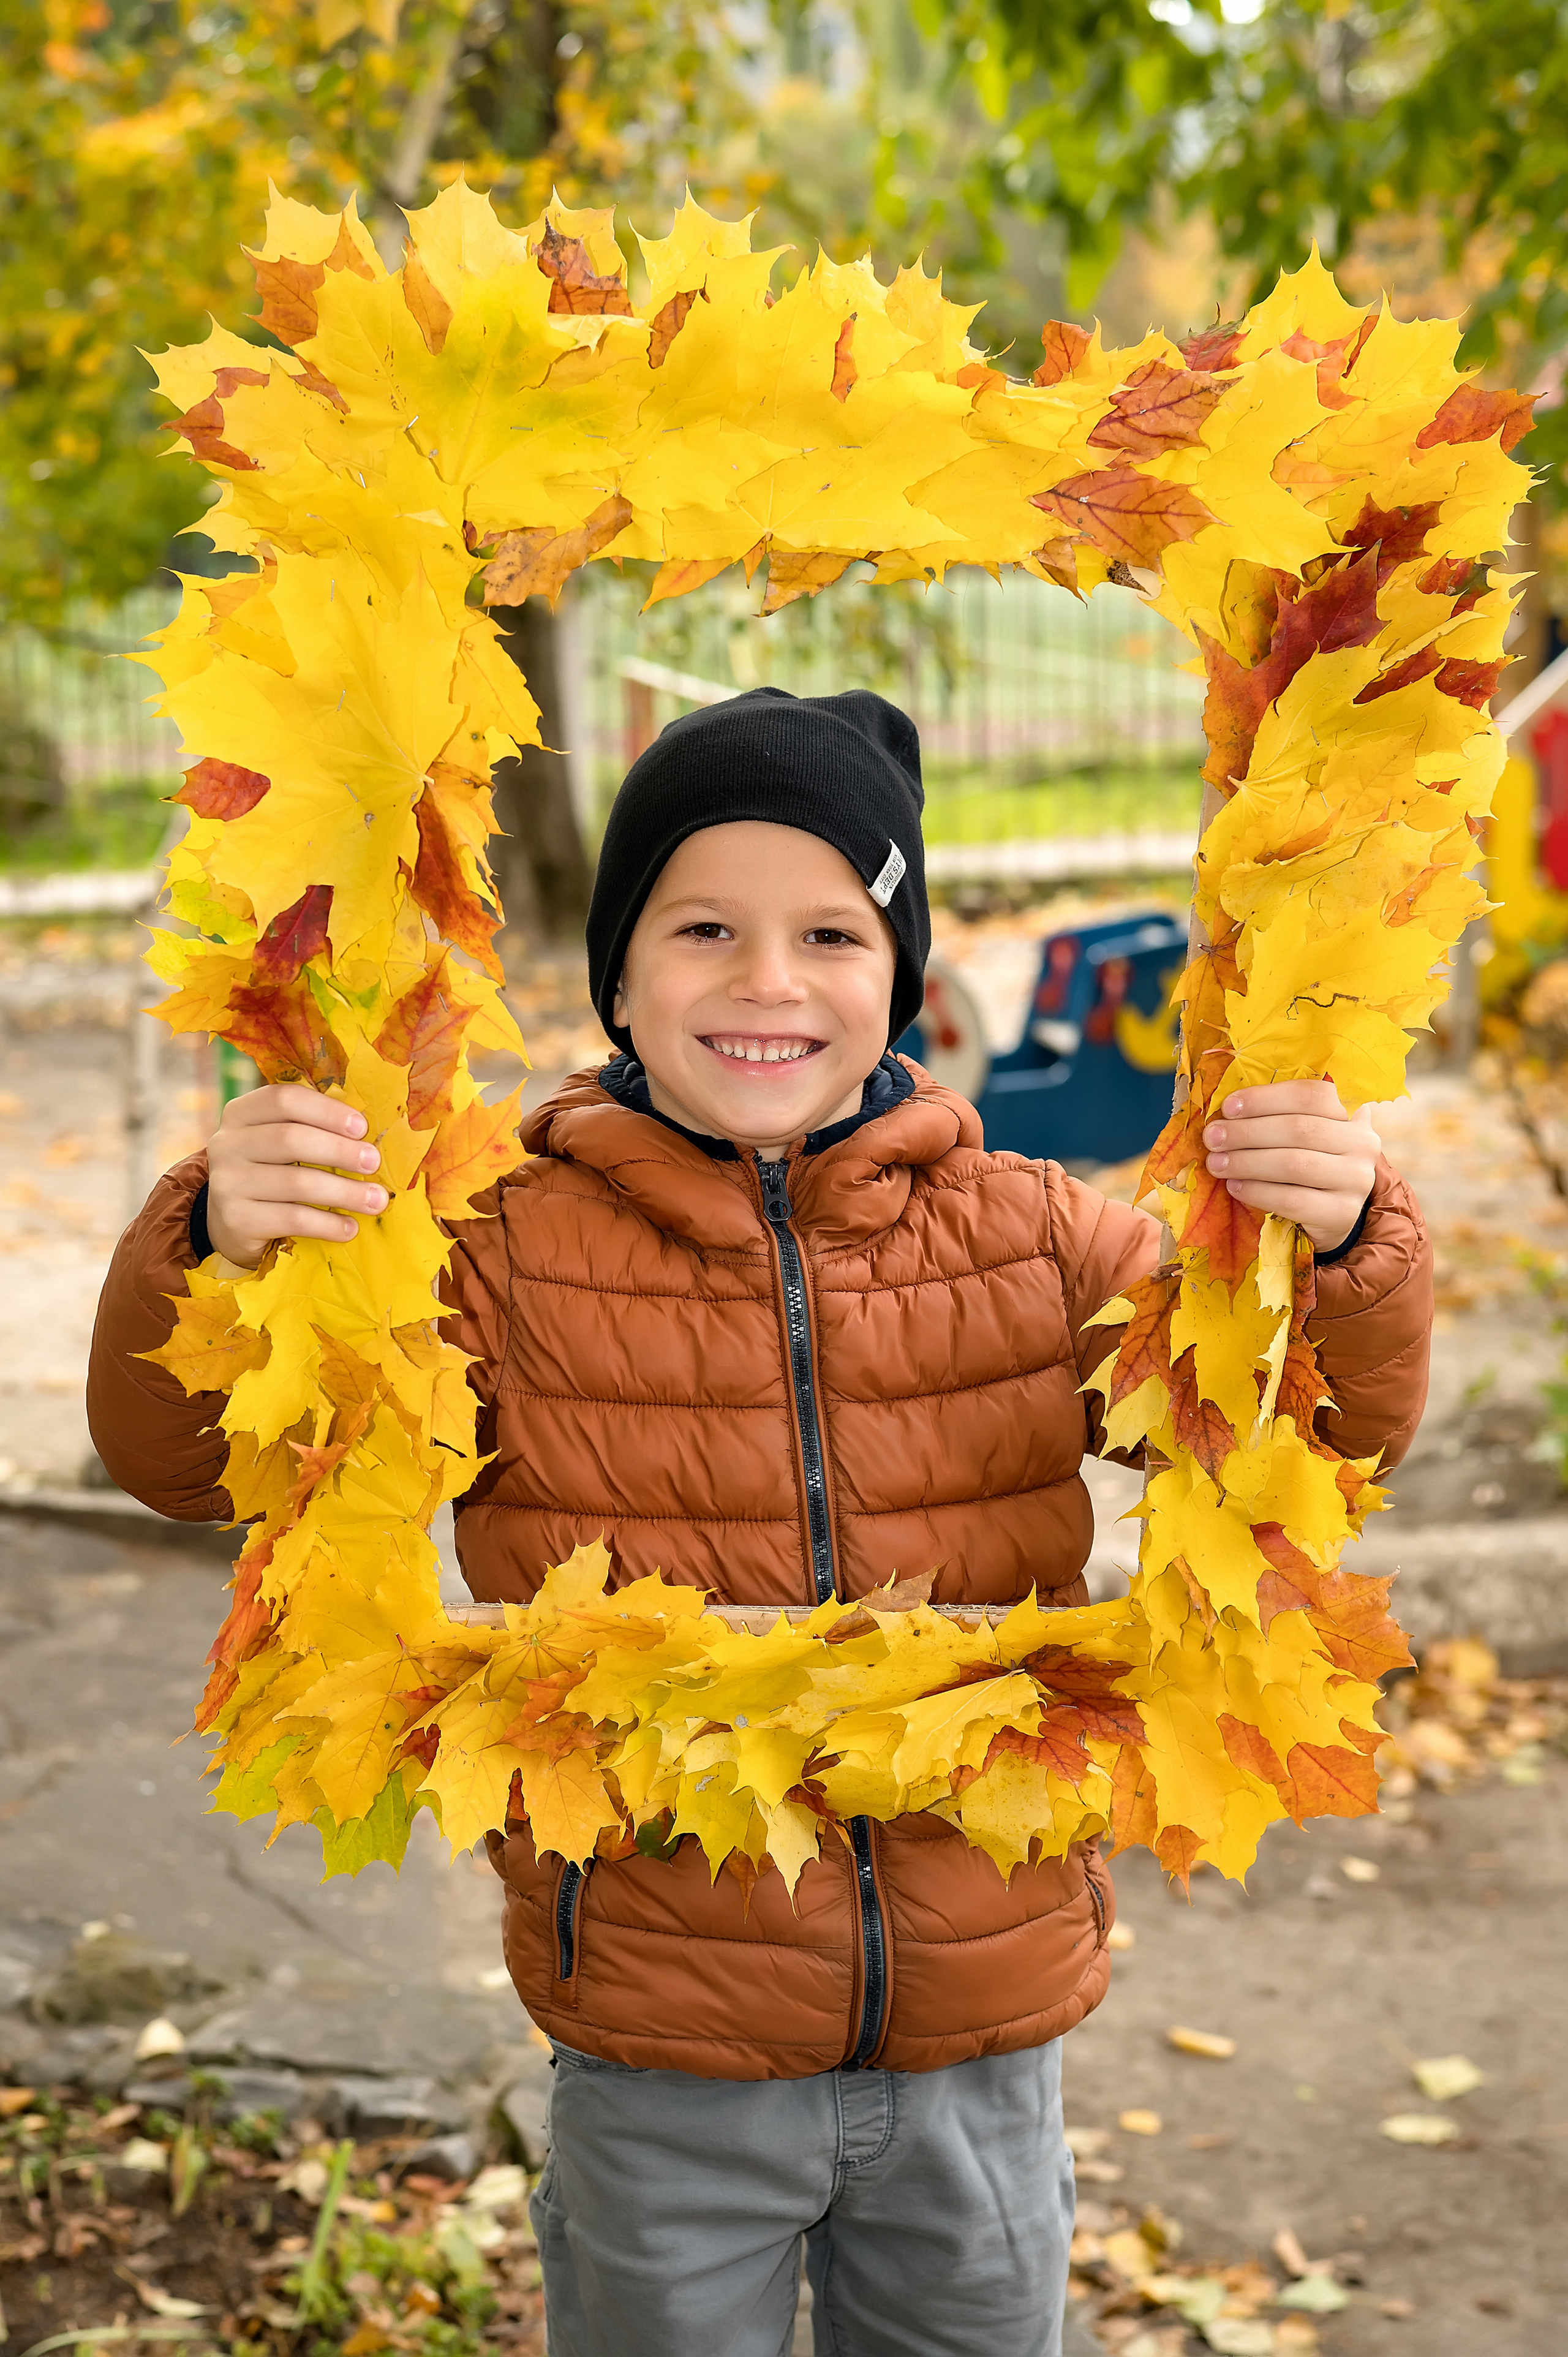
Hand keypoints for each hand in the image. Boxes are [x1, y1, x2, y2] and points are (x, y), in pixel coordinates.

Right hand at [205, 1083, 385, 1267]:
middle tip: (373, 1163)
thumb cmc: (270, 1175)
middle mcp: (226, 1144)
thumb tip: (367, 1133)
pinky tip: (350, 1228)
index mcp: (240, 1114)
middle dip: (341, 1151)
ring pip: (296, 1182)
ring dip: (344, 1191)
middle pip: (291, 1139)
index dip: (326, 1110)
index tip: (361, 1127)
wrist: (232, 1226)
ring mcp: (227, 1183)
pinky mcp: (235, 1220)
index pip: (284, 1099)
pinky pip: (292, 1219)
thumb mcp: (279, 1144)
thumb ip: (310, 1129)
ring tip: (376, 1200)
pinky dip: (328, 1224)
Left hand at [1201, 1079, 1377, 1253]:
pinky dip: (1258, 1192)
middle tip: (1212, 1138)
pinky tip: (1235, 1187)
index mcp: (1348, 1116)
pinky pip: (1292, 1200)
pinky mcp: (1342, 1213)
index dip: (1265, 1098)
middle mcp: (1360, 1145)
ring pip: (1294, 1164)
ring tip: (1216, 1163)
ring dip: (1247, 1162)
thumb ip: (1277, 1118)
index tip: (1228, 1107)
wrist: (1331, 1216)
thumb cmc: (1307, 1169)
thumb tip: (1228, 1110)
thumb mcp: (1301, 1139)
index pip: (1309, 1096)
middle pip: (1298, 1129)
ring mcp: (1356, 1181)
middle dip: (1248, 1132)